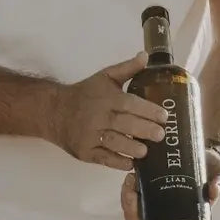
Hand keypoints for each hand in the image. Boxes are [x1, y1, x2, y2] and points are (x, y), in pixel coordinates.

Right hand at [48, 54, 168, 171]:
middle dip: (144, 130)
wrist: (54, 111)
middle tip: (161, 135)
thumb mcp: (105, 77)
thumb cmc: (86, 94)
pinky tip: (130, 164)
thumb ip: (127, 69)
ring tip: (146, 152)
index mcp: (106, 98)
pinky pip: (103, 158)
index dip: (147, 110)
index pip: (129, 103)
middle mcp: (98, 116)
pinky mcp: (85, 151)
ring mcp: (90, 135)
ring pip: (113, 142)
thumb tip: (146, 55)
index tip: (164, 116)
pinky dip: (117, 162)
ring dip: (131, 148)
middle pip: (123, 124)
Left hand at [121, 143, 219, 219]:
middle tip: (136, 201)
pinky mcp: (150, 199)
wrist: (205, 155)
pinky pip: (134, 205)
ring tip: (132, 187)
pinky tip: (131, 181)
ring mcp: (160, 214)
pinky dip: (128, 195)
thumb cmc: (215, 173)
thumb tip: (213, 191)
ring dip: (130, 209)